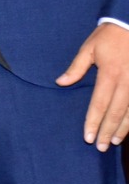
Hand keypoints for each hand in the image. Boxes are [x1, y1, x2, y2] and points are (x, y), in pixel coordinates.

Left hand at [57, 22, 128, 150]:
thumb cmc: (109, 35)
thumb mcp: (89, 48)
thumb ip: (76, 67)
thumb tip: (60, 82)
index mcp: (109, 74)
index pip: (99, 104)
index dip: (93, 122)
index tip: (88, 137)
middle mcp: (127, 82)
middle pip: (116, 113)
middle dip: (108, 131)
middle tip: (101, 147)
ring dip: (123, 129)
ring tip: (114, 142)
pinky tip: (128, 128)